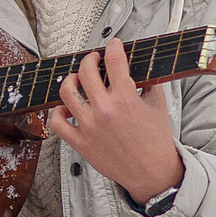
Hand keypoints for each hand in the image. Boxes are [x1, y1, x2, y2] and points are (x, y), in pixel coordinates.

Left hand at [48, 38, 182, 203]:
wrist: (152, 172)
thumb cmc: (155, 141)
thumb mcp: (158, 105)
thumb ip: (147, 83)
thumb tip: (136, 67)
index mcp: (125, 100)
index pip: (114, 61)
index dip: (113, 47)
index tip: (113, 44)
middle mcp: (104, 111)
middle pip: (86, 72)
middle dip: (90, 59)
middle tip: (94, 59)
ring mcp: (89, 127)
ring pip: (67, 92)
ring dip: (71, 80)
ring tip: (77, 79)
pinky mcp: (80, 142)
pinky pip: (57, 123)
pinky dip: (58, 112)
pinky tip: (66, 108)